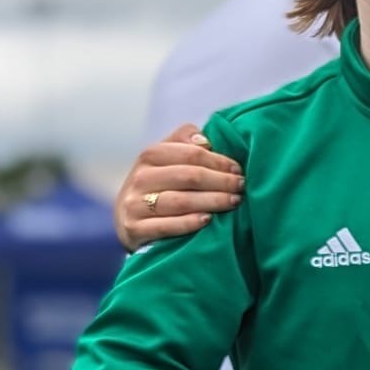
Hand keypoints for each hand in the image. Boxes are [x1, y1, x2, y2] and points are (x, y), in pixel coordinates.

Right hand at [116, 125, 244, 247]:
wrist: (128, 223)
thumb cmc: (159, 187)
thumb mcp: (166, 161)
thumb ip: (184, 143)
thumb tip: (205, 140)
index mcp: (150, 156)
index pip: (190, 154)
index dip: (218, 161)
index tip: (238, 169)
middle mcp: (140, 178)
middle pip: (188, 176)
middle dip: (221, 181)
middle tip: (241, 186)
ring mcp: (134, 204)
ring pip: (180, 201)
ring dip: (212, 201)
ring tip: (234, 202)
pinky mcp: (134, 229)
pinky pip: (166, 226)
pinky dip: (189, 223)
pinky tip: (208, 220)